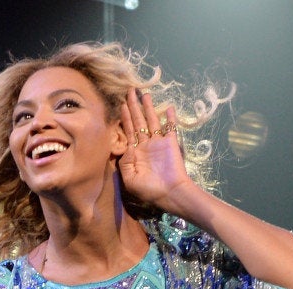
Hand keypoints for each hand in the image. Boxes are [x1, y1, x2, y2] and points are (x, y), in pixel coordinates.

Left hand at [118, 88, 192, 209]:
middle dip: (133, 106)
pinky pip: (170, 128)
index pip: (128, 130)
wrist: (170, 193)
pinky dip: (169, 118)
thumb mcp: (130, 178)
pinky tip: (168, 107)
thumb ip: (125, 161)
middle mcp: (146, 145)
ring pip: (152, 121)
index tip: (121, 104)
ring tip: (144, 94)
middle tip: (129, 91)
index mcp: (135, 153)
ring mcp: (159, 143)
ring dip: (148, 108)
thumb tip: (126, 146)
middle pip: (138, 121)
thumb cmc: (149, 189)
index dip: (124, 117)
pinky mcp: (171, 143)